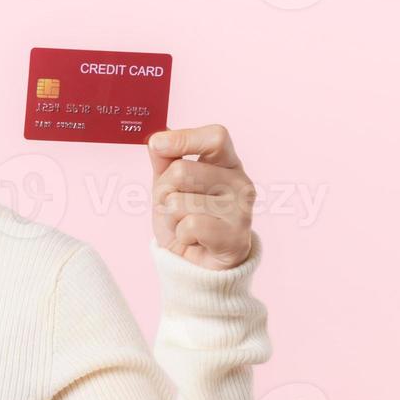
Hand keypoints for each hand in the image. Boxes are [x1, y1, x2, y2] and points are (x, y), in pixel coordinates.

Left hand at [147, 124, 255, 269]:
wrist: (196, 262)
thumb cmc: (185, 217)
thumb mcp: (169, 184)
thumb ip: (164, 160)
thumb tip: (158, 139)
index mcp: (227, 162)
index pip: (216, 137)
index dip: (184, 139)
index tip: (157, 144)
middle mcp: (240, 182)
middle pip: (182, 170)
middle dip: (163, 190)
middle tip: (171, 205)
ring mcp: (242, 210)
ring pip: (180, 201)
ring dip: (170, 217)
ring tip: (184, 224)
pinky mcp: (236, 237)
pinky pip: (190, 226)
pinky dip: (180, 235)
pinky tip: (193, 239)